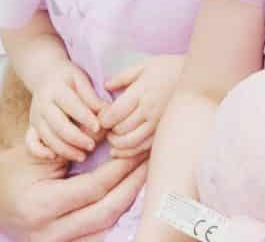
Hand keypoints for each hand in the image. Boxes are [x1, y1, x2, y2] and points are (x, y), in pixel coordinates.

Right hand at [0, 141, 145, 241]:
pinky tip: (128, 196)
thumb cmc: (18, 171)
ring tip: (144, 177)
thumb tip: (116, 129)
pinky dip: (115, 218)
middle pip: (105, 212)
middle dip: (132, 185)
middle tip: (149, 161)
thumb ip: (77, 144)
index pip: (94, 188)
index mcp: (41, 206)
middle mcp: (48, 232)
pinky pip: (96, 237)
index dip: (121, 168)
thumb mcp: (42, 153)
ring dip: (128, 203)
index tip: (138, 149)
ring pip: (105, 229)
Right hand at [28, 63, 103, 162]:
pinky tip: (55, 158)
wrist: (44, 74)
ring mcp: (36, 117)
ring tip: (83, 156)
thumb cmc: (69, 77)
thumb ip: (91, 95)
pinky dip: (41, 152)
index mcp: (57, 89)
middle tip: (93, 146)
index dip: (85, 117)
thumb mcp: (81, 79)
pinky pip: (31, 143)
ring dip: (65, 149)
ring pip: (48, 137)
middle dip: (76, 138)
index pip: (72, 106)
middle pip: (58, 125)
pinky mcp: (32, 126)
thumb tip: (106, 111)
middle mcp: (43, 105)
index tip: (99, 127)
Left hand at [102, 55, 183, 157]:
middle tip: (106, 127)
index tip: (102, 116)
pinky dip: (129, 152)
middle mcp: (149, 109)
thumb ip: (123, 76)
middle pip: (120, 130)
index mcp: (142, 91)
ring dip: (116, 144)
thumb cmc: (169, 68)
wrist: (198, 78)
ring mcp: (158, 123)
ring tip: (114, 137)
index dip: (102, 119)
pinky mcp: (163, 131)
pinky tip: (123, 147)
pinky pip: (143, 148)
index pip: (114, 114)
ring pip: (130, 143)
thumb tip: (105, 87)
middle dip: (108, 131)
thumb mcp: (146, 65)